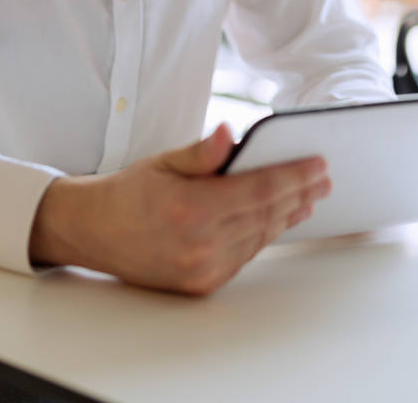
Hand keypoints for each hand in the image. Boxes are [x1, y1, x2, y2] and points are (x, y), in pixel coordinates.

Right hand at [29, 123, 330, 294]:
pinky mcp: (201, 284)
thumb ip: (203, 152)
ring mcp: (202, 269)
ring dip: (288, 216)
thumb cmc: (129, 191)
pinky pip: (244, 255)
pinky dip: (264, 235)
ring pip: (259, 237)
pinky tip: (277, 220)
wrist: (94, 231)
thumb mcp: (164, 161)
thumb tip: (231, 133)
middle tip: (324, 178)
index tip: (318, 164)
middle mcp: (200, 244)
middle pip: (266, 215)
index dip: (294, 176)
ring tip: (309, 197)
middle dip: (300, 194)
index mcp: (191, 208)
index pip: (259, 190)